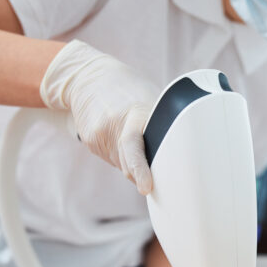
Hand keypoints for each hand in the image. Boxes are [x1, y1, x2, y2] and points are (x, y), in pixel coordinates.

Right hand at [40, 40, 160, 194]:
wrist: (88, 78)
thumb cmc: (130, 89)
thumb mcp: (151, 98)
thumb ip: (161, 124)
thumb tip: (178, 154)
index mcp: (135, 112)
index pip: (134, 146)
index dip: (140, 169)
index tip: (145, 187)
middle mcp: (113, 125)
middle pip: (129, 165)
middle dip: (144, 173)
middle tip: (155, 175)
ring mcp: (99, 135)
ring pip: (122, 165)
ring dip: (133, 163)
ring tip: (137, 138)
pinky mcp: (90, 141)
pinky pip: (112, 159)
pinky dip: (121, 156)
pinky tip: (121, 137)